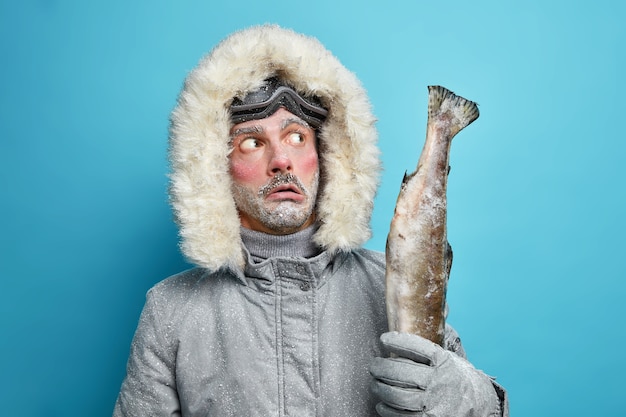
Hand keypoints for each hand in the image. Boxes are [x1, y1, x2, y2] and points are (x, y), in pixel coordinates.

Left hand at [370, 332, 500, 416]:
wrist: (479, 405)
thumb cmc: (456, 377)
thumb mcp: (449, 358)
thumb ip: (431, 345)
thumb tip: (429, 309)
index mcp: (445, 362)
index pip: (418, 347)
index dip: (398, 341)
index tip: (384, 338)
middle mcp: (439, 381)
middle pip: (402, 372)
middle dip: (381, 367)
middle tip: (373, 365)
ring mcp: (434, 403)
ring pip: (398, 395)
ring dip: (380, 388)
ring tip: (374, 383)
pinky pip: (401, 415)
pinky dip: (387, 409)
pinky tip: (381, 403)